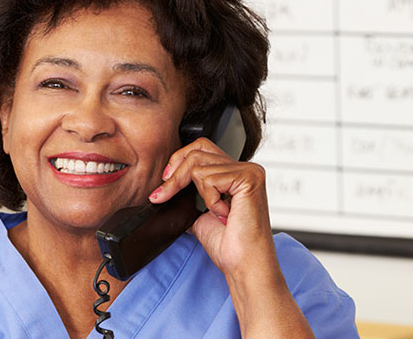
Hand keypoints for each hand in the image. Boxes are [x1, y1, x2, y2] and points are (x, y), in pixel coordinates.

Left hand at [148, 137, 275, 274]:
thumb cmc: (229, 246)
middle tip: (164, 194)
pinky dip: (210, 199)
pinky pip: (209, 178)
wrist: (243, 264)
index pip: (200, 147)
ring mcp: (249, 171)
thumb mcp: (200, 216)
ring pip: (198, 165)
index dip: (178, 162)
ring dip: (198, 194)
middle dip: (175, 174)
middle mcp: (246, 168)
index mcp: (236, 173)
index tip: (164, 185)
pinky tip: (225, 214)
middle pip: (197, 150)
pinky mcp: (248, 178)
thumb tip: (165, 189)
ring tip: (216, 213)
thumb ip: (190, 197)